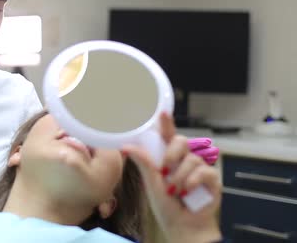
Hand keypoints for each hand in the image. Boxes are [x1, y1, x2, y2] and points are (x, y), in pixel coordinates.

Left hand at [122, 113, 221, 242]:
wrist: (182, 225)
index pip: (167, 135)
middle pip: (181, 141)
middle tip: (164, 170)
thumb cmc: (166, 205)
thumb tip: (126, 147)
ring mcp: (199, 168)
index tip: (162, 113)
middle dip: (172, 154)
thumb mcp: (151, 182)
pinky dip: (193, 182)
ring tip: (175, 191)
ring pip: (191, 159)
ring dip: (180, 177)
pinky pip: (204, 171)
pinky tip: (187, 192)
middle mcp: (184, 159)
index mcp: (168, 157)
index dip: (166, 123)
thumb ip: (144, 162)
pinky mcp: (212, 179)